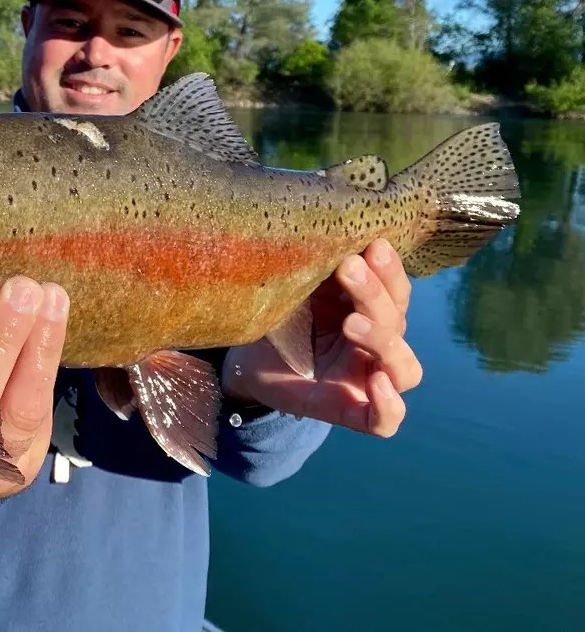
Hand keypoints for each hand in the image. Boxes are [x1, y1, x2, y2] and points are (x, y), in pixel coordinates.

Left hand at [222, 239, 422, 436]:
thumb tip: (327, 231)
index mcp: (369, 311)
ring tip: (351, 323)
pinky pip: (385, 421)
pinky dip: (389, 406)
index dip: (390, 270)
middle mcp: (376, 346)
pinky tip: (376, 384)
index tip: (370, 244)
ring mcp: (366, 380)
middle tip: (348, 269)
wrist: (246, 361)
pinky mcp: (350, 412)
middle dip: (375, 293)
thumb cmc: (278, 319)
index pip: (395, 291)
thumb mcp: (298, 290)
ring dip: (385, 341)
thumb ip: (320, 270)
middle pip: (398, 321)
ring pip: (405, 369)